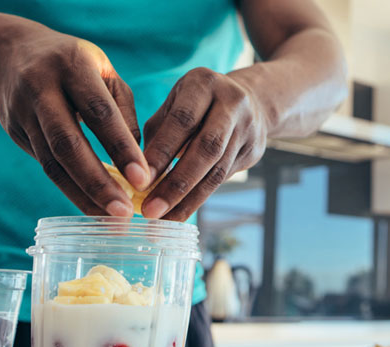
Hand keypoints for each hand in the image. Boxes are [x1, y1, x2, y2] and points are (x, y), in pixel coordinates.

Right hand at [0, 27, 149, 215]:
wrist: (10, 53)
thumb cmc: (75, 66)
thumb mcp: (104, 74)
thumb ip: (123, 113)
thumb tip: (138, 162)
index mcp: (72, 65)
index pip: (99, 112)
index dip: (120, 148)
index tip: (143, 179)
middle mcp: (41, 87)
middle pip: (68, 144)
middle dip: (98, 182)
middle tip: (124, 213)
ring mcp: (22, 111)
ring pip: (52, 162)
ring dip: (83, 195)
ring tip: (110, 220)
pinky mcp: (14, 132)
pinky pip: (45, 167)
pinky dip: (70, 190)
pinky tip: (92, 207)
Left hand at [141, 67, 268, 220]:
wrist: (251, 101)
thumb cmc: (196, 105)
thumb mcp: (174, 103)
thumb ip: (157, 133)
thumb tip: (135, 173)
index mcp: (204, 84)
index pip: (182, 120)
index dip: (161, 152)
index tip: (139, 180)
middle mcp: (232, 103)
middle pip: (206, 149)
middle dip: (176, 183)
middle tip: (150, 210)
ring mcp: (248, 128)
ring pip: (217, 171)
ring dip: (187, 199)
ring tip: (162, 219)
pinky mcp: (254, 151)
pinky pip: (223, 180)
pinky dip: (198, 199)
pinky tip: (178, 213)